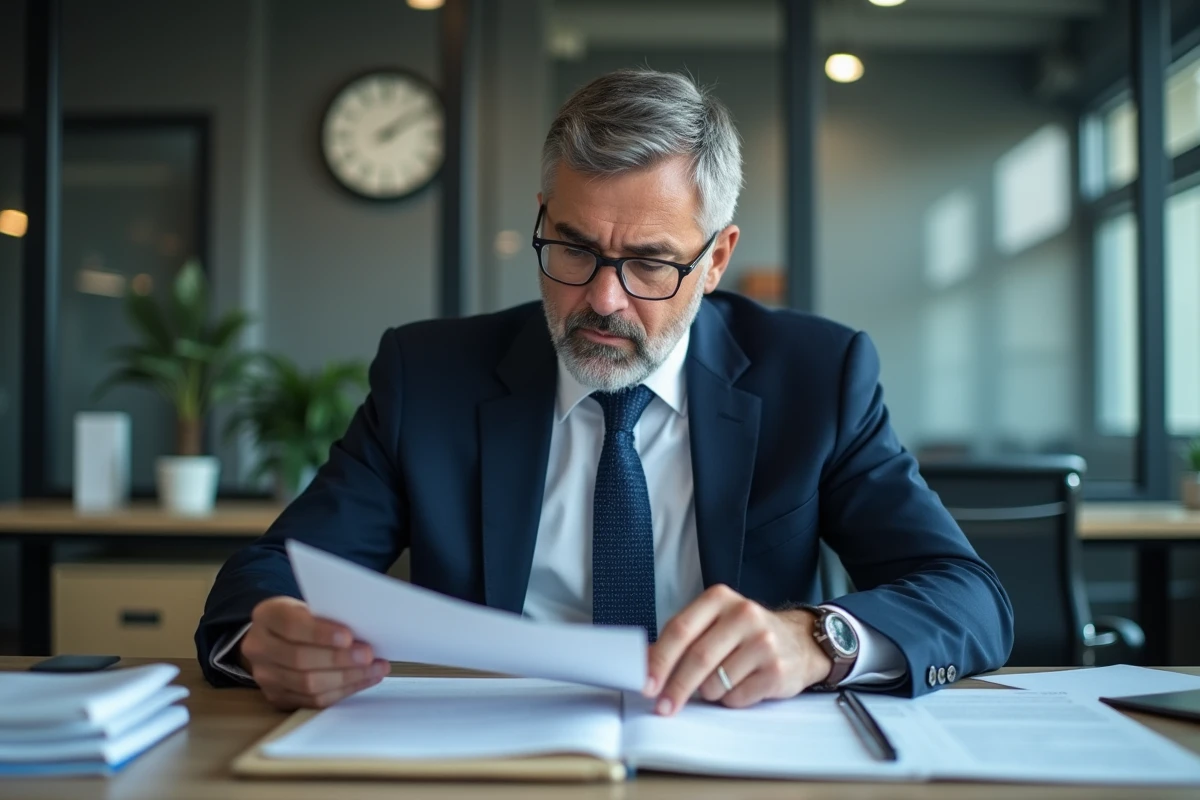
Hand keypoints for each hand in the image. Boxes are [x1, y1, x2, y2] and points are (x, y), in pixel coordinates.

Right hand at [238, 596, 389, 709]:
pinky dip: (342, 691)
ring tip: (374, 669)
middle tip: (368, 655)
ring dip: (347, 678)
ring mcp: (265, 676)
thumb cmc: (301, 618)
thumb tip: (364, 629)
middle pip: (299, 659)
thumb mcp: (308, 606)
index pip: (291, 625)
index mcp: (266, 616)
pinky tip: (362, 680)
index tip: (348, 637)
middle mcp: (259, 647)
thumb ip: (328, 615)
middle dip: (339, 659)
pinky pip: (312, 701)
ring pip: (307, 684)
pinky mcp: (277, 697)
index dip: (320, 633)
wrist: (275, 638)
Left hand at [644, 585, 832, 714]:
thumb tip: (644, 664)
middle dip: (676, 687)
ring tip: (722, 681)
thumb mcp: (713, 623)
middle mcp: (743, 614)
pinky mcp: (777, 670)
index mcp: (719, 598)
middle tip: (663, 706)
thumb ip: (681, 638)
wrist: (800, 641)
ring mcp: (763, 641)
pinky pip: (738, 697)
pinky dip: (731, 699)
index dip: (660, 660)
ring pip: (716, 682)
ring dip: (709, 692)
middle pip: (697, 658)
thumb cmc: (745, 634)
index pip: (680, 630)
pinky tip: (742, 685)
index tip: (646, 684)